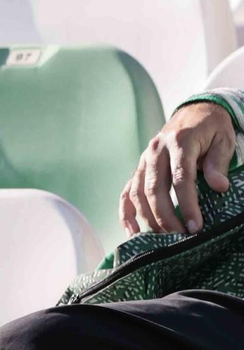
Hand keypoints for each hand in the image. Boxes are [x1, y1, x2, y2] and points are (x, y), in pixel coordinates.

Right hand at [121, 101, 234, 235]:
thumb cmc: (212, 129)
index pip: (180, 178)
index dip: (188, 204)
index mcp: (179, 142)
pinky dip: (126, 213)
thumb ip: (219, 163)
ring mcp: (143, 160)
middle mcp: (156, 151)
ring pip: (139, 193)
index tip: (195, 226)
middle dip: (166, 217)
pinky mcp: (139, 169)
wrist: (194, 112)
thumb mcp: (223, 140)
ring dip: (149, 218)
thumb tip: (218, 187)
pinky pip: (127, 193)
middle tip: (180, 237)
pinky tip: (133, 232)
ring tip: (165, 238)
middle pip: (155, 189)